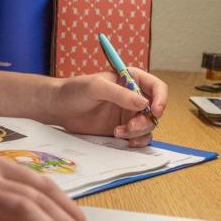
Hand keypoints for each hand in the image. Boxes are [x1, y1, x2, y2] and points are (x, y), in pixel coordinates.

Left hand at [49, 69, 167, 146]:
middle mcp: (133, 96)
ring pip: (148, 125)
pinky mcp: (123, 128)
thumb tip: (143, 103)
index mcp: (130, 79)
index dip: (160, 99)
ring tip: (118, 132)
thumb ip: (119, 94)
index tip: (154, 111)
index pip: (156, 87)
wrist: (60, 108)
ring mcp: (129, 113)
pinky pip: (139, 137)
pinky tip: (125, 141)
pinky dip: (137, 141)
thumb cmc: (75, 90)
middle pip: (154, 110)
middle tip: (130, 126)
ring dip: (139, 132)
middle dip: (146, 120)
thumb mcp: (96, 87)